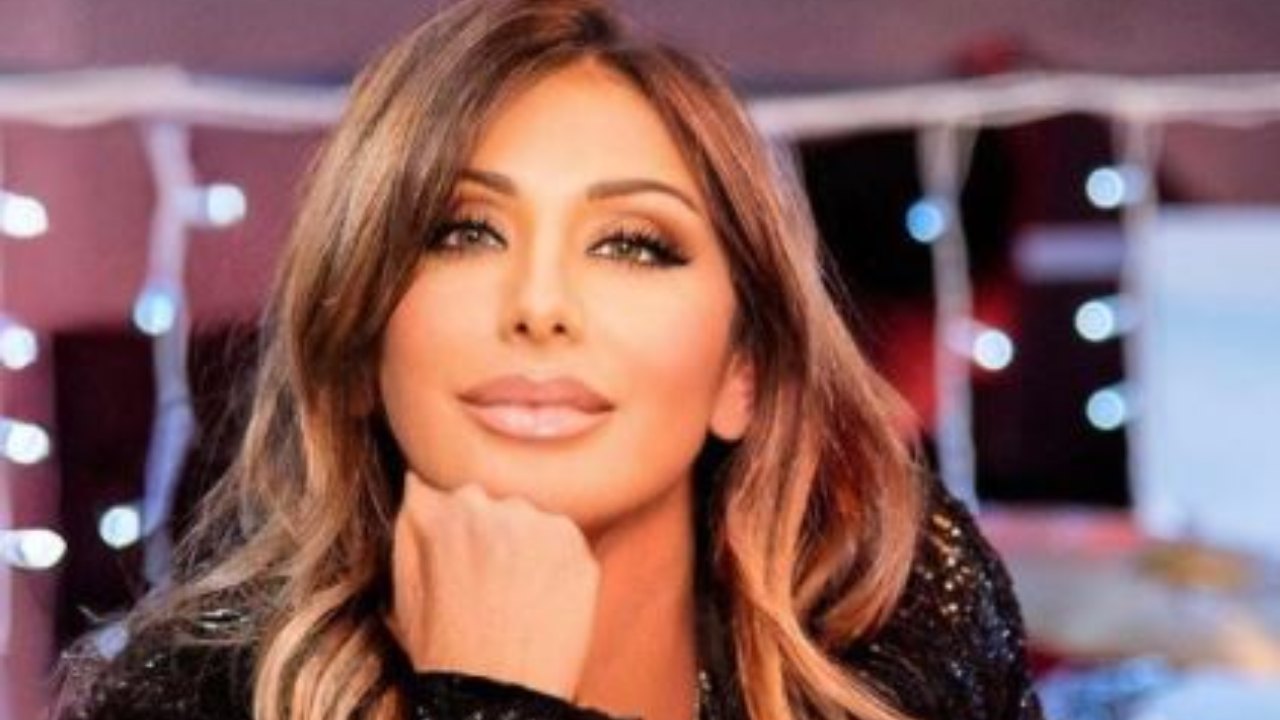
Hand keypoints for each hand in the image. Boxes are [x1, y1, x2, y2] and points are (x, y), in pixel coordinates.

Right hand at [389, 472, 601, 699]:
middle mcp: (495, 507)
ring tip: (513, 595)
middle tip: (486, 584)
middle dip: (488, 532)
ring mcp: (541, 523)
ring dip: (523, 543)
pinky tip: (538, 598)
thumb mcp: (407, 586)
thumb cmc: (446, 649)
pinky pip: (562, 539)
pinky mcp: (577, 545)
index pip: (446, 494)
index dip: (451, 529)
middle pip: (491, 503)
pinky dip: (554, 561)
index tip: (457, 560)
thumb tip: (417, 478)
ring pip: (528, 519)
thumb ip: (410, 523)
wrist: (503, 695)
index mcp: (444, 511)